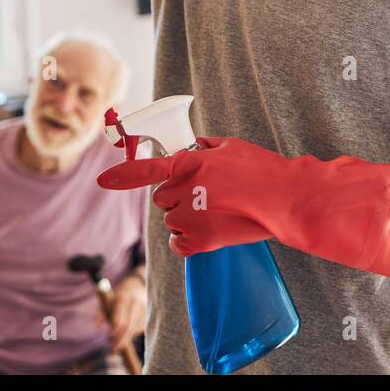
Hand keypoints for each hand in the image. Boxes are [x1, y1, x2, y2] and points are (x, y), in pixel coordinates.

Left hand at [98, 136, 389, 280]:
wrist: (285, 200)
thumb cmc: (264, 172)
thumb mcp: (232, 147)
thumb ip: (205, 148)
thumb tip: (194, 147)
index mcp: (191, 162)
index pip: (148, 169)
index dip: (123, 175)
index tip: (104, 180)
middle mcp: (185, 189)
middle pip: (163, 197)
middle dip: (178, 195)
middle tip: (206, 194)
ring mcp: (191, 217)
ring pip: (171, 220)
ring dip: (186, 217)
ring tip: (216, 212)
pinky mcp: (201, 241)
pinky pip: (179, 243)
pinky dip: (189, 239)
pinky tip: (208, 230)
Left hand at [99, 272, 147, 351]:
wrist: (136, 286)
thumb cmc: (117, 297)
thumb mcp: (106, 301)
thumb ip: (100, 314)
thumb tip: (97, 328)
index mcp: (123, 298)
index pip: (120, 320)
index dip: (114, 332)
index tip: (108, 338)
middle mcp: (135, 303)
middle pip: (129, 327)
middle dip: (121, 340)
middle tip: (114, 348)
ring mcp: (144, 309)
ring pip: (136, 330)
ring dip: (126, 338)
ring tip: (118, 342)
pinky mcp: (149, 315)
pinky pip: (141, 329)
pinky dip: (133, 334)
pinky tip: (127, 333)